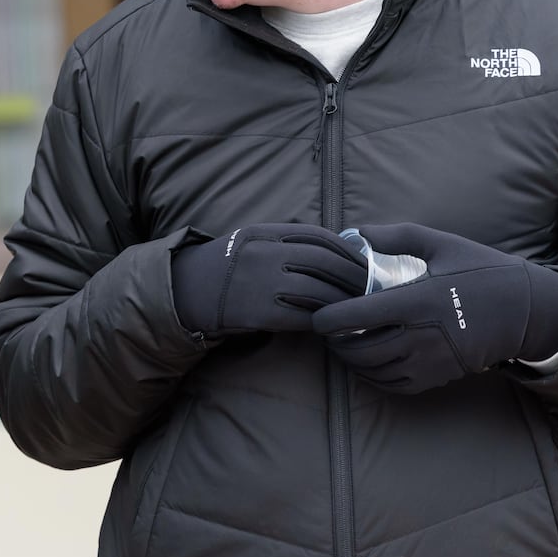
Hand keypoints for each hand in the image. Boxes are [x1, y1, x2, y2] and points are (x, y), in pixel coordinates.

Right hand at [170, 223, 367, 336]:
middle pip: (326, 263)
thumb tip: (334, 248)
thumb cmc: (224, 267)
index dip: (349, 250)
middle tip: (372, 287)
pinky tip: (335, 324)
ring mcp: (262, 283)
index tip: (365, 261)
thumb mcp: (250, 240)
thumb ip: (284, 240)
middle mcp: (264, 253)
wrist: (184, 293)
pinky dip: (325, 321)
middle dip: (355, 276)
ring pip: (320, 292)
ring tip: (360, 308)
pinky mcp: (260, 313)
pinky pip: (305, 317)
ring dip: (346, 302)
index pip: (320, 237)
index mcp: (264, 232)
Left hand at [312, 223, 557, 393]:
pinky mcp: (439, 377)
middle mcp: (421, 336)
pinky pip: (395, 385)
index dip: (328, 320)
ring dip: (351, 361)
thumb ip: (397, 236)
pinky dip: (373, 377)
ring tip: (343, 345)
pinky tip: (367, 363)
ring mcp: (431, 361)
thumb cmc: (481, 272)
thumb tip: (357, 232)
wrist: (526, 310)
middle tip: (327, 331)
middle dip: (335, 343)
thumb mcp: (441, 244)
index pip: (358, 317)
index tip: (315, 317)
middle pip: (360, 349)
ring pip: (374, 370)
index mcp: (417, 301)